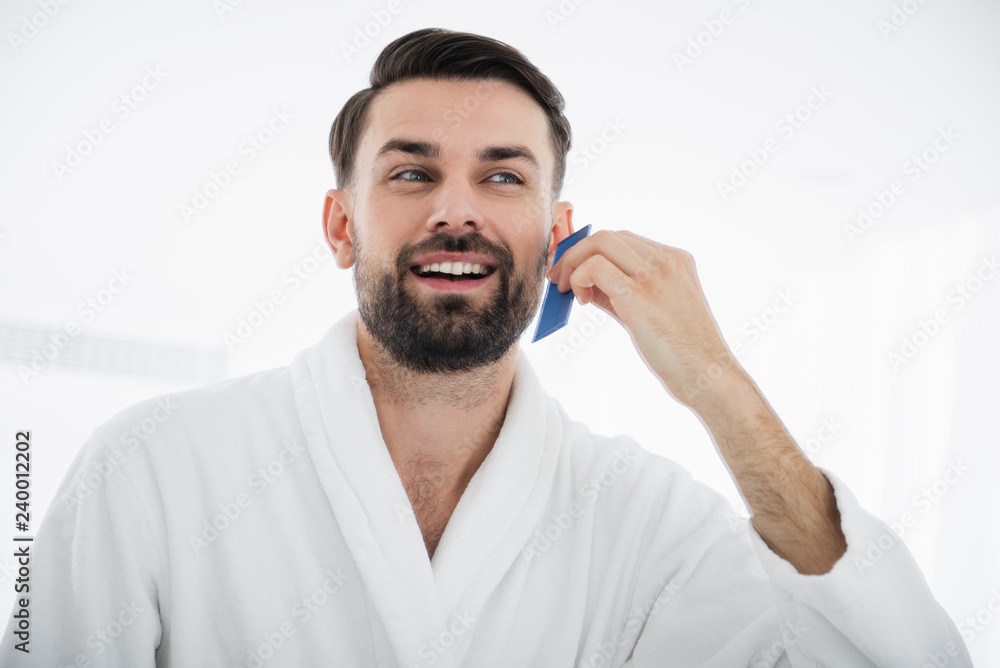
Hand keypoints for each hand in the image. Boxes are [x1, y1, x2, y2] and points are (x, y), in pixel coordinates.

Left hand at [545, 229, 742, 407]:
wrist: (707, 375)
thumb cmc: (681, 351)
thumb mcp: (652, 311)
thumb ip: (622, 291)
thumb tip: (585, 283)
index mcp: (675, 260)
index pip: (622, 239)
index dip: (591, 252)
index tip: (573, 271)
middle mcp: (667, 260)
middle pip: (607, 236)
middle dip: (575, 254)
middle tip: (560, 280)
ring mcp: (655, 274)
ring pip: (599, 243)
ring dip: (573, 263)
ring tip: (569, 290)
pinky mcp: (640, 294)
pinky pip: (596, 267)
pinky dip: (579, 278)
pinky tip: (583, 300)